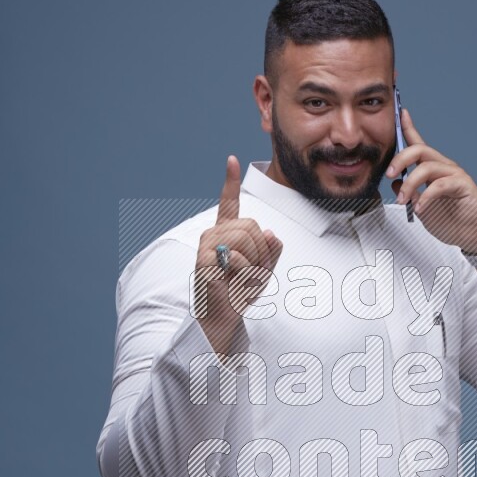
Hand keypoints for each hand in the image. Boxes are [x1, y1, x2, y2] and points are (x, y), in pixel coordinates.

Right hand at [195, 156, 282, 351]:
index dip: (230, 182)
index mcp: (226, 233)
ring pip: (247, 237)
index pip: (229, 204)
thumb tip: (271, 233)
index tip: (232, 160)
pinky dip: (244, 271)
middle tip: (251, 271)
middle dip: (261, 251)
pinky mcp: (204, 259)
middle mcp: (214, 234)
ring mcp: (207, 245)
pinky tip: (232, 280)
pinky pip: (237, 256)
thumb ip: (272, 250)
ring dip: (255, 261)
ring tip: (242, 276)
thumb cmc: (240, 291)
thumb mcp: (265, 269)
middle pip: (252, 225)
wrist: (222, 316)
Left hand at [386, 108, 476, 252]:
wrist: (474, 236)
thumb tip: (396, 183)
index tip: (400, 112)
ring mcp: (454, 174)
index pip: (418, 144)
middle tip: (388, 174)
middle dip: (400, 159)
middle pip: (419, 150)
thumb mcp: (421, 207)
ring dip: (410, 183)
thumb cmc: (452, 221)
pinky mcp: (463, 185)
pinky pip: (440, 185)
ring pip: (427, 167)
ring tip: (403, 200)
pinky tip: (420, 209)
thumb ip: (409, 194)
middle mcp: (444, 167)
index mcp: (433, 170)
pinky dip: (426, 197)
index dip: (408, 127)